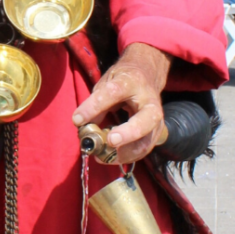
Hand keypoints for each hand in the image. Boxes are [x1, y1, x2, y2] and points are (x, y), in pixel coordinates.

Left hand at [72, 42, 171, 163]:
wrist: (147, 76)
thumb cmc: (123, 80)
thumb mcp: (107, 82)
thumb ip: (96, 102)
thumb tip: (82, 123)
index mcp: (132, 82)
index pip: (113, 93)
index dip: (95, 106)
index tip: (78, 119)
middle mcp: (149, 101)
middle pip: (145, 120)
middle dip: (128, 133)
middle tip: (110, 141)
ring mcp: (156, 119)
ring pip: (146, 141)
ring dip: (124, 153)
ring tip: (102, 156)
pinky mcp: (156, 133)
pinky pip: (143, 149)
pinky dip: (126, 157)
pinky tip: (110, 157)